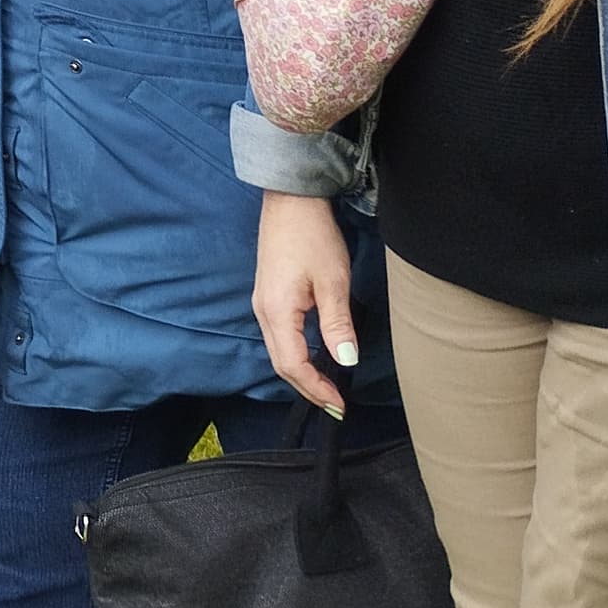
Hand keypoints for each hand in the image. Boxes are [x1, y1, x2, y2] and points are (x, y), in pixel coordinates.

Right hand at [253, 189, 356, 418]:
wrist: (291, 202)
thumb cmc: (312, 237)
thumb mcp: (332, 281)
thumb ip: (337, 324)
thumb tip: (345, 362)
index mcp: (277, 311)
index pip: (293, 365)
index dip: (316, 389)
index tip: (340, 405)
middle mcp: (263, 312)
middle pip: (281, 364)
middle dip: (308, 388)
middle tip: (335, 404)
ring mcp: (262, 304)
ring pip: (279, 351)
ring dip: (302, 373)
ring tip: (328, 385)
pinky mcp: (268, 296)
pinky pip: (280, 336)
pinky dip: (297, 354)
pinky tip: (315, 356)